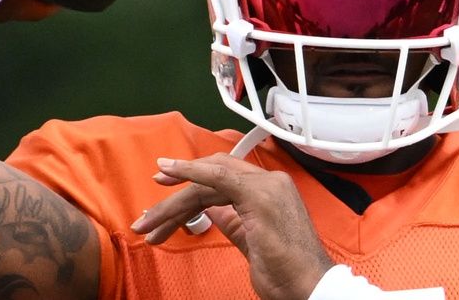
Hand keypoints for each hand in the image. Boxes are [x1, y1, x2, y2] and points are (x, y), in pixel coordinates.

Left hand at [131, 154, 334, 299]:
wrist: (310, 287)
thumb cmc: (287, 272)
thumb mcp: (252, 241)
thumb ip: (233, 220)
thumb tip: (211, 211)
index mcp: (271, 191)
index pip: (225, 178)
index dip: (194, 180)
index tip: (168, 189)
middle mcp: (270, 182)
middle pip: (212, 178)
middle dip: (176, 190)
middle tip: (149, 212)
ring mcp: (265, 186)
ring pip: (207, 182)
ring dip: (173, 203)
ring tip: (148, 223)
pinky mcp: (257, 195)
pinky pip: (217, 177)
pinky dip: (190, 172)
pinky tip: (170, 174)